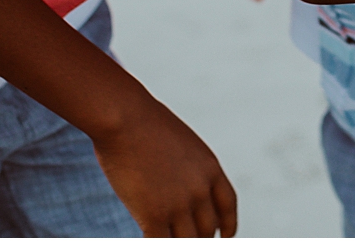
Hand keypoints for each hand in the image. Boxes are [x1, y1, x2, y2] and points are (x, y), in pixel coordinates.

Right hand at [91, 95, 237, 236]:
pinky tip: (148, 240)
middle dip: (200, 238)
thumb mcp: (179, 141)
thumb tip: (178, 183)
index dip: (229, 224)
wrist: (125, 118)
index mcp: (210, 168)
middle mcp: (200, 189)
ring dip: (180, 243)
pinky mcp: (155, 215)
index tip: (226, 235)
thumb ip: (186, 166)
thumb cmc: (143, 123)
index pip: (228, 205)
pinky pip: (161, 243)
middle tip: (189, 238)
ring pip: (188, 242)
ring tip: (170, 238)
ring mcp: (179, 204)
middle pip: (208, 229)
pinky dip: (157, 244)